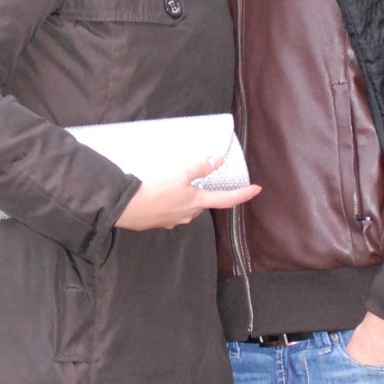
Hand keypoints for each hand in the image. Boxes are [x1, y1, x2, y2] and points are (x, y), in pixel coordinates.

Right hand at [115, 155, 260, 231]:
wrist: (125, 208)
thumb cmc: (155, 191)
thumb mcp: (180, 174)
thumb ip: (200, 167)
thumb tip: (218, 160)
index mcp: (197, 202)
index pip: (227, 199)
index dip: (243, 194)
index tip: (257, 189)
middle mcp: (189, 215)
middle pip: (203, 202)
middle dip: (202, 191)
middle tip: (195, 177)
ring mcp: (174, 221)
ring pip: (186, 207)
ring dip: (184, 196)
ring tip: (172, 183)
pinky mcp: (159, 222)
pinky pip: (171, 210)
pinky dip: (169, 202)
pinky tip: (159, 194)